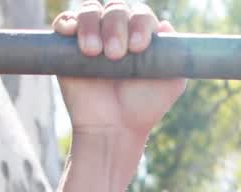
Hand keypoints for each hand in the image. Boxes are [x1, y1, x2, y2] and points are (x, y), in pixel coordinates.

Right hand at [52, 1, 186, 136]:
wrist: (113, 129)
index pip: (140, 14)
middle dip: (115, 26)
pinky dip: (66, 22)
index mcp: (141, 35)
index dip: (139, 24)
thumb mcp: (170, 84)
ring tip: (93, 52)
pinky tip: (70, 33)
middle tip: (115, 55)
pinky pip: (64, 22)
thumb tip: (166, 25)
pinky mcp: (67, 47)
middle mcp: (117, 31)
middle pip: (115, 8)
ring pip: (89, 10)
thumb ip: (175, 56)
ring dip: (90, 24)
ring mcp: (92, 37)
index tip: (139, 47)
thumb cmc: (143, 108)